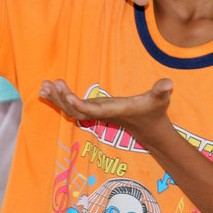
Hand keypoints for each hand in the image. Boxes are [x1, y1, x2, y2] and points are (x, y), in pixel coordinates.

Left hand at [39, 78, 172, 143]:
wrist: (150, 129)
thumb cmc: (154, 111)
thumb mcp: (160, 100)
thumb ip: (162, 91)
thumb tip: (169, 83)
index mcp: (113, 111)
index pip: (92, 110)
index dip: (77, 103)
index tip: (65, 93)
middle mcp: (100, 114)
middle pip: (75, 110)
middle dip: (61, 98)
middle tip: (49, 84)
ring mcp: (95, 113)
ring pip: (70, 109)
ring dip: (56, 98)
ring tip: (43, 87)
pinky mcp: (92, 110)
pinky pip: (71, 106)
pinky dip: (58, 99)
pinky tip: (45, 90)